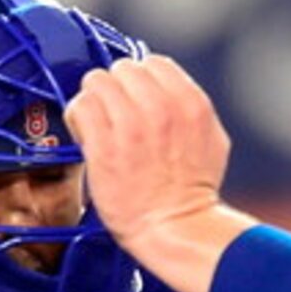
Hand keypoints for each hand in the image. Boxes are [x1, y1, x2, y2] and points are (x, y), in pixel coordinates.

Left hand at [64, 54, 258, 291]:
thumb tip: (167, 88)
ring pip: (97, 82)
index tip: (135, 101)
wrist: (175, 228)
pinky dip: (79, 117)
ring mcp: (130, 126)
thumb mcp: (211, 138)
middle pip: (122, 69)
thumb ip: (189, 106)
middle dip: (116, 90)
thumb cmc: (193, 191)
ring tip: (100, 126)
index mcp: (189, 103)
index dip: (140, 82)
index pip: (152, 63)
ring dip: (95, 101)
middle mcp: (160, 108)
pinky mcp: (103, 146)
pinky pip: (80, 107)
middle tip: (115, 116)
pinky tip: (87, 136)